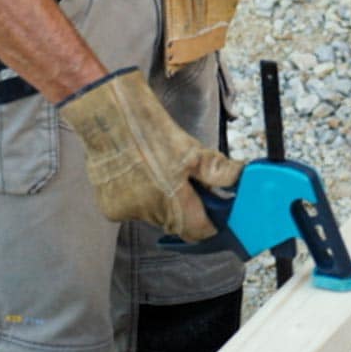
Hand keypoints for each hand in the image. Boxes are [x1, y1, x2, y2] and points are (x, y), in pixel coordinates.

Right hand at [57, 69, 242, 241]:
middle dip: (185, 207)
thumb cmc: (150, 131)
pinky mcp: (110, 210)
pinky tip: (138, 176)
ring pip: (155, 217)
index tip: (214, 212)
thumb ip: (218, 172)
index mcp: (173, 202)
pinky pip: (134, 211)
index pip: (198, 232)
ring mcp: (128, 213)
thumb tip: (242, 180)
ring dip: (161, 202)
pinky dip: (140, 199)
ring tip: (156, 173)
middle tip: (185, 181)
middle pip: (177, 224)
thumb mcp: (191, 150)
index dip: (210, 223)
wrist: (108, 119)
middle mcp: (149, 214)